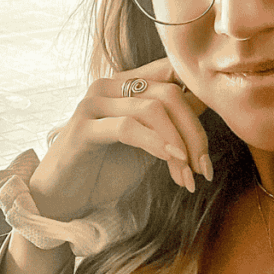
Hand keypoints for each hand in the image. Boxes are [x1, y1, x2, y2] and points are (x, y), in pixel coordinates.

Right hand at [28, 57, 212, 221]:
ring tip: (186, 176)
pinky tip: (169, 161)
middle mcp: (109, 86)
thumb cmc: (105, 171)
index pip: (173, 72)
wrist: (65, 201)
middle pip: (169, 93)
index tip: (209, 143)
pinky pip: (128, 128)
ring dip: (178, 145)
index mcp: (126, 84)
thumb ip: (172, 122)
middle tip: (203, 169)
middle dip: (194, 133)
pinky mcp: (82, 127)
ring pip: (153, 108)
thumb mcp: (149, 144)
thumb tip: (208, 103)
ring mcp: (93, 104)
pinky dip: (155, 144)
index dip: (200, 100)